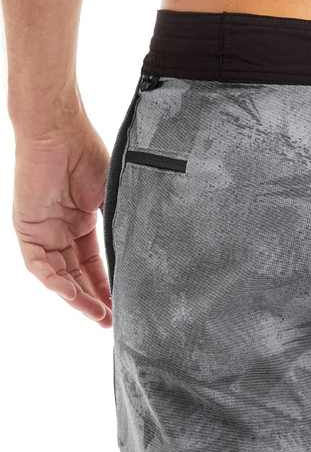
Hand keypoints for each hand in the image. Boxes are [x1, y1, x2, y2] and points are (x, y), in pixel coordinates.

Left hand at [13, 114, 111, 326]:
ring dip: (77, 297)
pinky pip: (39, 264)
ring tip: (99, 314)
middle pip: (77, 276)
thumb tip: (143, 254)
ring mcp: (43, 231)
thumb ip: (120, 228)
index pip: (94, 265)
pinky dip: (55, 281)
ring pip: (58, 275)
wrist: (60, 130)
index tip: (124, 308)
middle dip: (95, 300)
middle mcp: (61, 232)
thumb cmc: (89, 155)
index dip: (108, 288)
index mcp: (81, 224)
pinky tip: (73, 294)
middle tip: (113, 321)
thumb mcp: (112, 201)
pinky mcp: (27, 227)